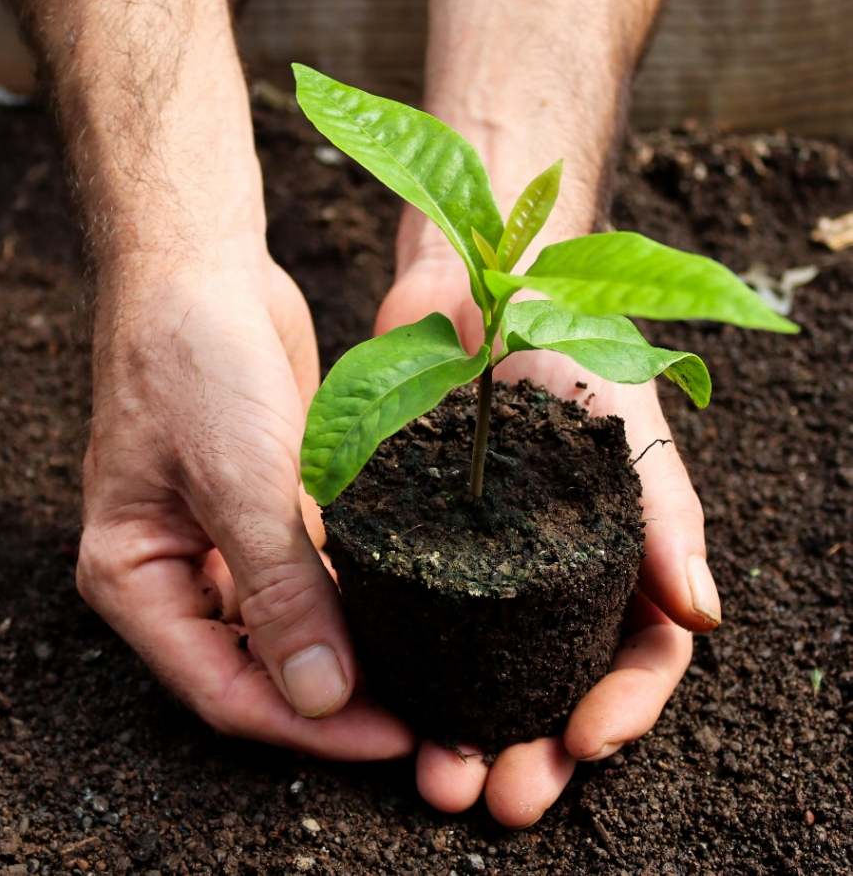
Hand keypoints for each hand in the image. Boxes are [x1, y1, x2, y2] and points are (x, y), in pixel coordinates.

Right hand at [77, 240, 413, 760]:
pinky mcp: (267, 513)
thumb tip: (321, 696)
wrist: (202, 269)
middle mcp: (174, 573)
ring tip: (428, 680)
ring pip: (291, 630)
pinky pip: (313, 578)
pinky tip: (413, 613)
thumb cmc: (192, 360)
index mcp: (136, 578)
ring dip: (352, 655)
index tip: (391, 735)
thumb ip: (277, 590)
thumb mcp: (237, 478)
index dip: (307, 725)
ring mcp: (222, 543)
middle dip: (335, 701)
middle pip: (257, 670)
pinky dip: (356, 600)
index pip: (222, 689)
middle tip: (423, 722)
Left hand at [377, 210, 718, 824]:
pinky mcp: (413, 545)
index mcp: (614, 558)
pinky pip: (410, 622)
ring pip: (476, 673)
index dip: (620, 709)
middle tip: (500, 797)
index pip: (634, 656)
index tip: (585, 742)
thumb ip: (664, 515)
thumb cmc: (570, 347)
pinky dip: (403, 672)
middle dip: (531, 751)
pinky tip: (384, 705)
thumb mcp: (627, 426)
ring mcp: (477, 564)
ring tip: (439, 779)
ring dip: (462, 733)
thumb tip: (701, 617)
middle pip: (548, 686)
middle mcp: (547, 574)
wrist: (477, 288)